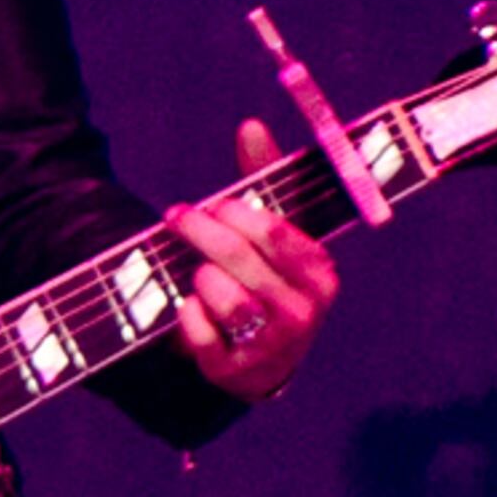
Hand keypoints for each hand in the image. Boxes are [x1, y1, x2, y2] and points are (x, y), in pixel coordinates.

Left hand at [168, 123, 341, 403]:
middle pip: (240, 260)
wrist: (260, 360)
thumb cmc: (265, 279)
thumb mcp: (272, 234)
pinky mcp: (236, 371)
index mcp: (320, 273)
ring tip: (197, 274)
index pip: (276, 233)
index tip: (210, 205)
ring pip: (222, 297)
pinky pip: (200, 335)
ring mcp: (273, 346)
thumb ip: (262, 180)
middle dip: (201, 233)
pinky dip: (187, 317)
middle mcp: (305, 311)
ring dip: (199, 278)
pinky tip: (189, 308)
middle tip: (176, 217)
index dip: (235, 214)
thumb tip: (249, 125)